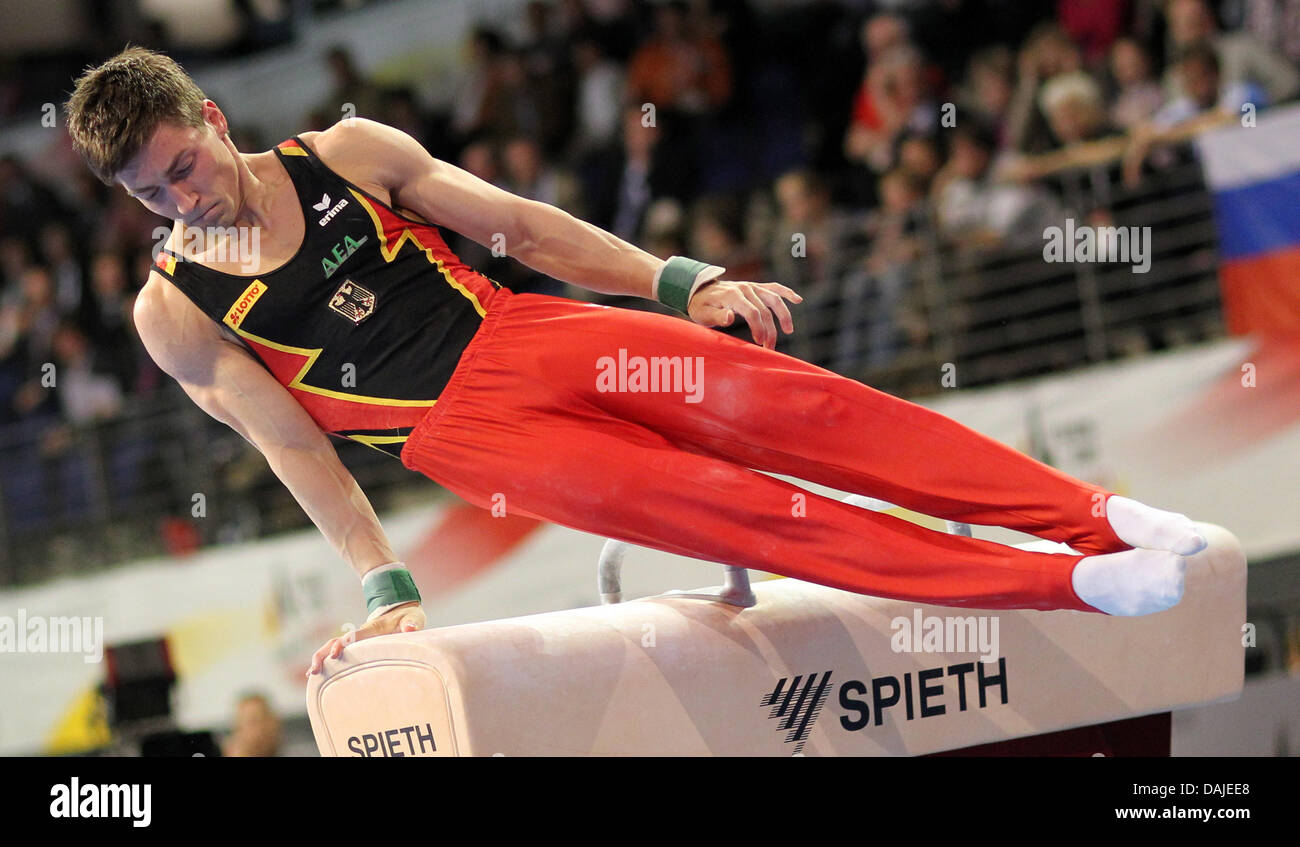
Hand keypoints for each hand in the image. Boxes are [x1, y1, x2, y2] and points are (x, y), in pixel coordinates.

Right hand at [306, 601, 424, 675]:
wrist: (400, 608)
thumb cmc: (408, 616)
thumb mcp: (413, 617)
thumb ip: (411, 623)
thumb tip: (410, 628)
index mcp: (372, 629)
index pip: (354, 636)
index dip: (343, 644)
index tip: (334, 653)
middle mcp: (360, 634)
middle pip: (334, 641)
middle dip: (323, 654)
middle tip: (314, 670)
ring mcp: (356, 639)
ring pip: (331, 646)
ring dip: (320, 658)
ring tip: (311, 675)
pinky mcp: (356, 645)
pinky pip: (338, 651)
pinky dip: (325, 660)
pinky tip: (317, 674)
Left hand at [687, 280, 801, 349]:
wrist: (699, 291)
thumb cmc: (701, 306)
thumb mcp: (703, 314)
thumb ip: (717, 316)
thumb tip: (730, 316)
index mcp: (733, 295)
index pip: (752, 312)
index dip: (759, 328)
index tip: (759, 343)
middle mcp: (745, 288)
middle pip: (764, 310)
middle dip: (769, 330)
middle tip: (769, 348)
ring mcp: (752, 286)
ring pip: (774, 299)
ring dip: (783, 315)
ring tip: (789, 331)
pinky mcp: (756, 287)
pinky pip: (774, 288)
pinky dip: (786, 293)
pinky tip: (798, 300)